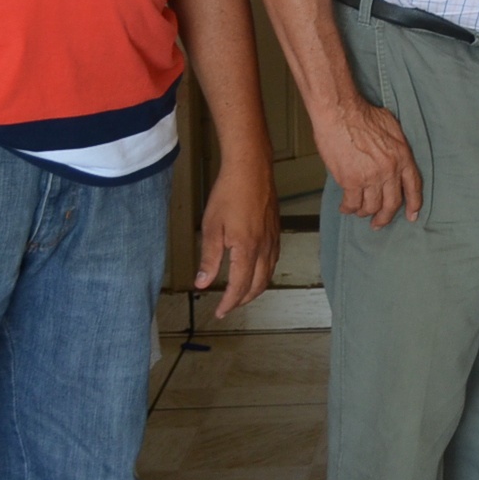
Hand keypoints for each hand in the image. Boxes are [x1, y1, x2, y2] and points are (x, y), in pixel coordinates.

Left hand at [195, 159, 279, 316]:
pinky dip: (265, 273)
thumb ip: (209, 258)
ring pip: (268, 274)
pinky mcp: (276, 229)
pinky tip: (256, 269)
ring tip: (241, 292)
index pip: (239, 286)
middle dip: (243, 299)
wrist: (251, 168)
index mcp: (246, 249)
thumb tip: (203, 283)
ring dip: (255, 288)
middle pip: (258, 285)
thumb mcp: (211, 227)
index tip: (220, 312)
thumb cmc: (230, 193)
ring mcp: (273, 238)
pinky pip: (274, 260)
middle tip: (228, 305)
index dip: (229, 303)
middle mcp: (264, 248)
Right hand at [323, 97, 422, 226]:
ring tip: (359, 212)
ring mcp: (371, 177)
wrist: (341, 113)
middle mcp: (390, 170)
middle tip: (379, 223)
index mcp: (403, 156)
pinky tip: (345, 207)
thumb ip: (396, 146)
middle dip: (385, 217)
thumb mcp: (391, 126)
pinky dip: (348, 208)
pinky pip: (352, 203)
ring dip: (364, 212)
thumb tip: (394, 156)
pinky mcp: (351, 181)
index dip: (413, 203)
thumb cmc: (363, 114)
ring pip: (371, 207)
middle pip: (392, 203)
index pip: (414, 186)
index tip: (412, 215)